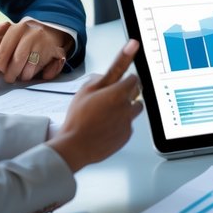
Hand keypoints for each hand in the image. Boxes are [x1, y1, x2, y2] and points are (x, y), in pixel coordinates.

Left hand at [0, 20, 71, 82]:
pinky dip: (39, 74)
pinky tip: (34, 73)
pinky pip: (45, 70)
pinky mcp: (56, 52)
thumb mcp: (14, 28)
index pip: (4, 51)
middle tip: (8, 79)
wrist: (52, 29)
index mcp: (19, 28)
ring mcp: (44, 43)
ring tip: (20, 76)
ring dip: (24, 75)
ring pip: (31, 67)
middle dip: (11, 74)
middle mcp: (32, 34)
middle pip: (18, 60)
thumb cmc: (27, 34)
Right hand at [47, 40, 143, 171]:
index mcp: (118, 93)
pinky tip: (106, 126)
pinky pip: (128, 125)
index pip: (133, 78)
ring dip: (127, 107)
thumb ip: (105, 75)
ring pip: (135, 108)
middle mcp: (127, 107)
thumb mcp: (87, 89)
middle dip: (127, 91)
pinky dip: (121, 123)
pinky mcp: (126, 135)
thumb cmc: (78, 118)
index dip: (126, 78)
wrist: (76, 146)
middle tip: (112, 96)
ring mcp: (128, 122)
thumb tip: (116, 67)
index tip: (124, 78)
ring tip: (109, 111)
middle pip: (137, 93)